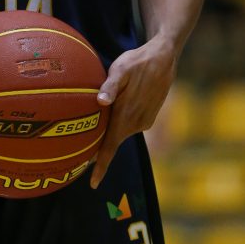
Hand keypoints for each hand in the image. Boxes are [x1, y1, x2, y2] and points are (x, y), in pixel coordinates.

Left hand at [89, 36, 176, 188]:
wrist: (164, 58)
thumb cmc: (137, 61)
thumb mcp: (121, 68)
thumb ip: (110, 85)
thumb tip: (100, 101)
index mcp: (126, 115)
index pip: (110, 147)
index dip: (101, 166)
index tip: (93, 184)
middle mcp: (136, 122)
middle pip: (113, 140)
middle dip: (100, 148)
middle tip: (81, 151)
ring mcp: (144, 121)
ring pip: (121, 130)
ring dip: (111, 128)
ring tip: (96, 121)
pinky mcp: (149, 116)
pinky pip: (130, 123)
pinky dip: (121, 119)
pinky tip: (117, 106)